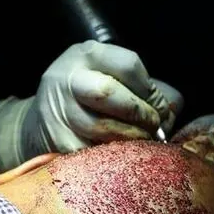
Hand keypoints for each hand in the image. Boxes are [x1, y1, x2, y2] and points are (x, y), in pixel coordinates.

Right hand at [0, 42, 182, 183]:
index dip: (149, 89)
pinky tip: (122, 157)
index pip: (128, 64)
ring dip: (131, 139)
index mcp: (87, 55)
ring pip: (101, 128)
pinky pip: (93, 154)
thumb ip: (148, 90)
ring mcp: (58, 112)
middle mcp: (68, 79)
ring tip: (141, 142)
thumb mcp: (113, 78)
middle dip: (139, 113)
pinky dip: (114, 158)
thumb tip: (172, 110)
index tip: (157, 106)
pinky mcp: (57, 142)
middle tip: (152, 126)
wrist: (42, 121)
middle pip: (107, 93)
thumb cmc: (92, 99)